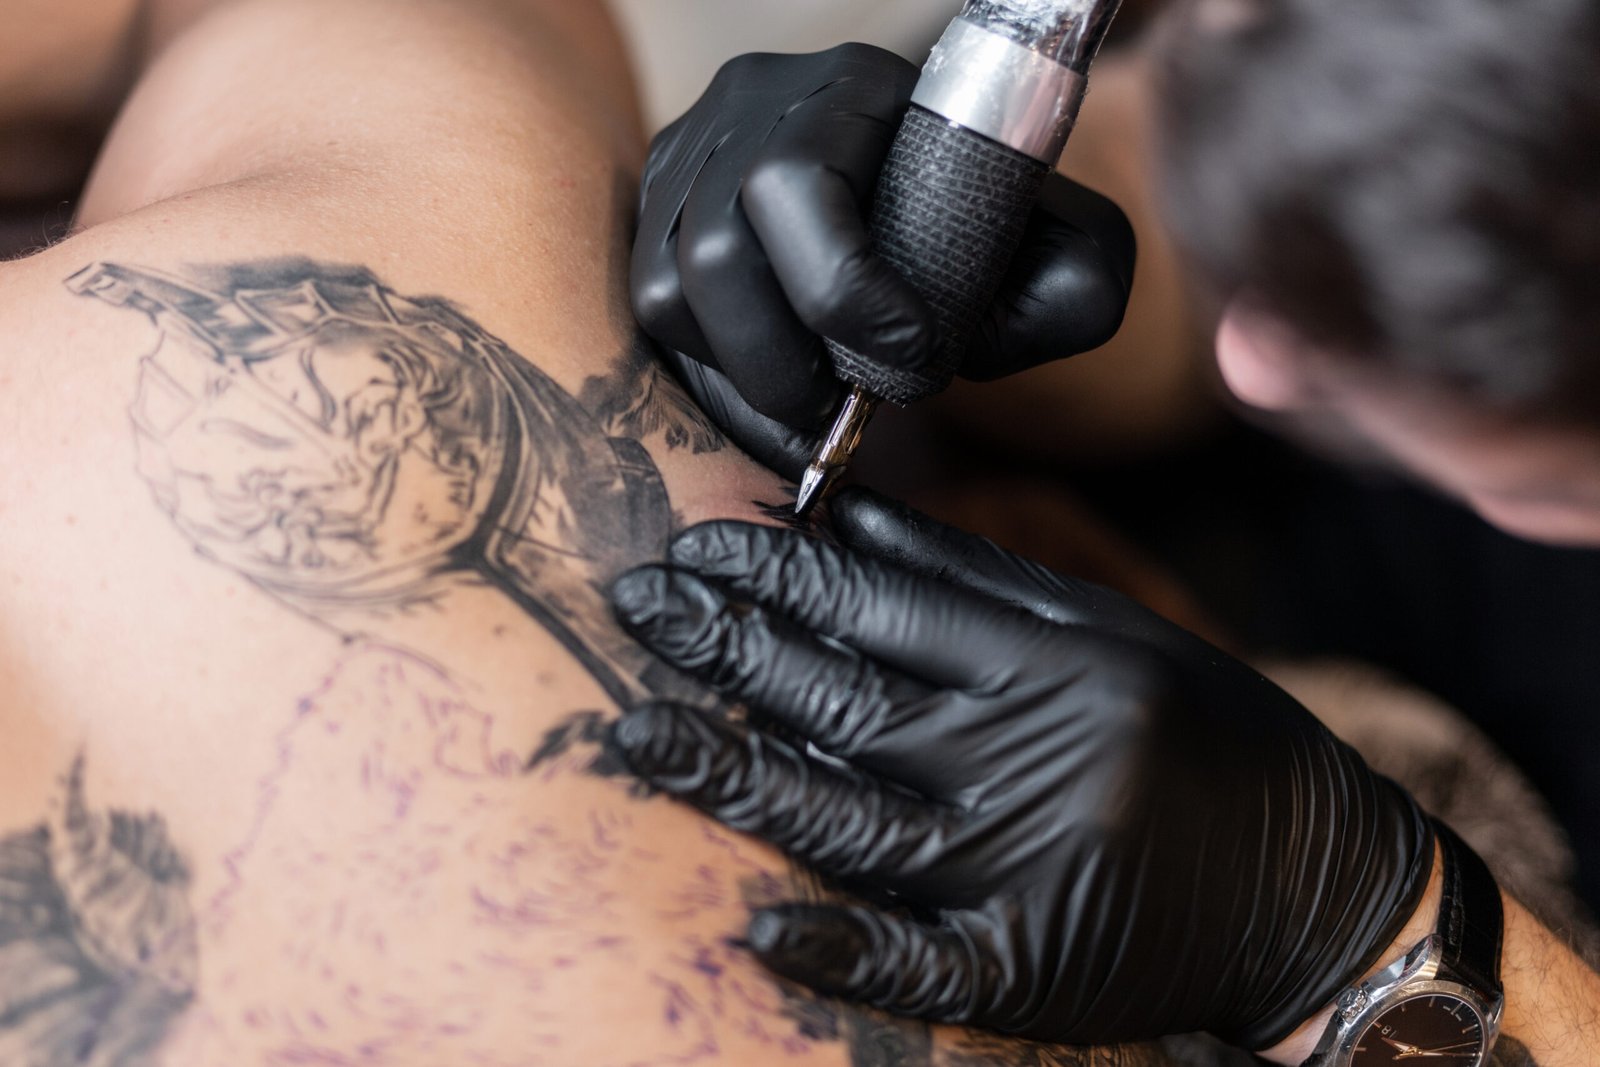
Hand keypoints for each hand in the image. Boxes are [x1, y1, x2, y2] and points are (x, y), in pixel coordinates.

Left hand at [607, 487, 1432, 1048]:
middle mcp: (1039, 761)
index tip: (698, 545)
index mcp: (1060, 666)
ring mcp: (1031, 871)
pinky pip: (922, 963)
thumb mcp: (1112, 632)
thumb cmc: (1209, 736)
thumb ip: (975, 578)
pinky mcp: (1037, 968)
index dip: (780, 571)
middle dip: (729, 648)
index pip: (887, 604)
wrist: (1320, 885)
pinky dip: (841, 949)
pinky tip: (758, 929)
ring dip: (733, 775)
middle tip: (640, 605)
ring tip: (633, 735)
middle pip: (847, 700)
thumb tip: (841, 514)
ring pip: (851, 820)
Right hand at [631, 44, 1134, 451]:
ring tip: (811, 414)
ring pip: (668, 291)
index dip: (844, 290)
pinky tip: (772, 402)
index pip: (798, 183)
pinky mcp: (656, 217)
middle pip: (718, 250)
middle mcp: (749, 110)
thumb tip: (1026, 325)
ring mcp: (688, 162)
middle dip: (786, 362)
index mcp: (851, 89)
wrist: (928, 208)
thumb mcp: (1059, 245)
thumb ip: (1076, 283)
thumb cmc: (985, 231)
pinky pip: (646, 312)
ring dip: (743, 379)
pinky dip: (709, 377)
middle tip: (845, 413)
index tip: (911, 356)